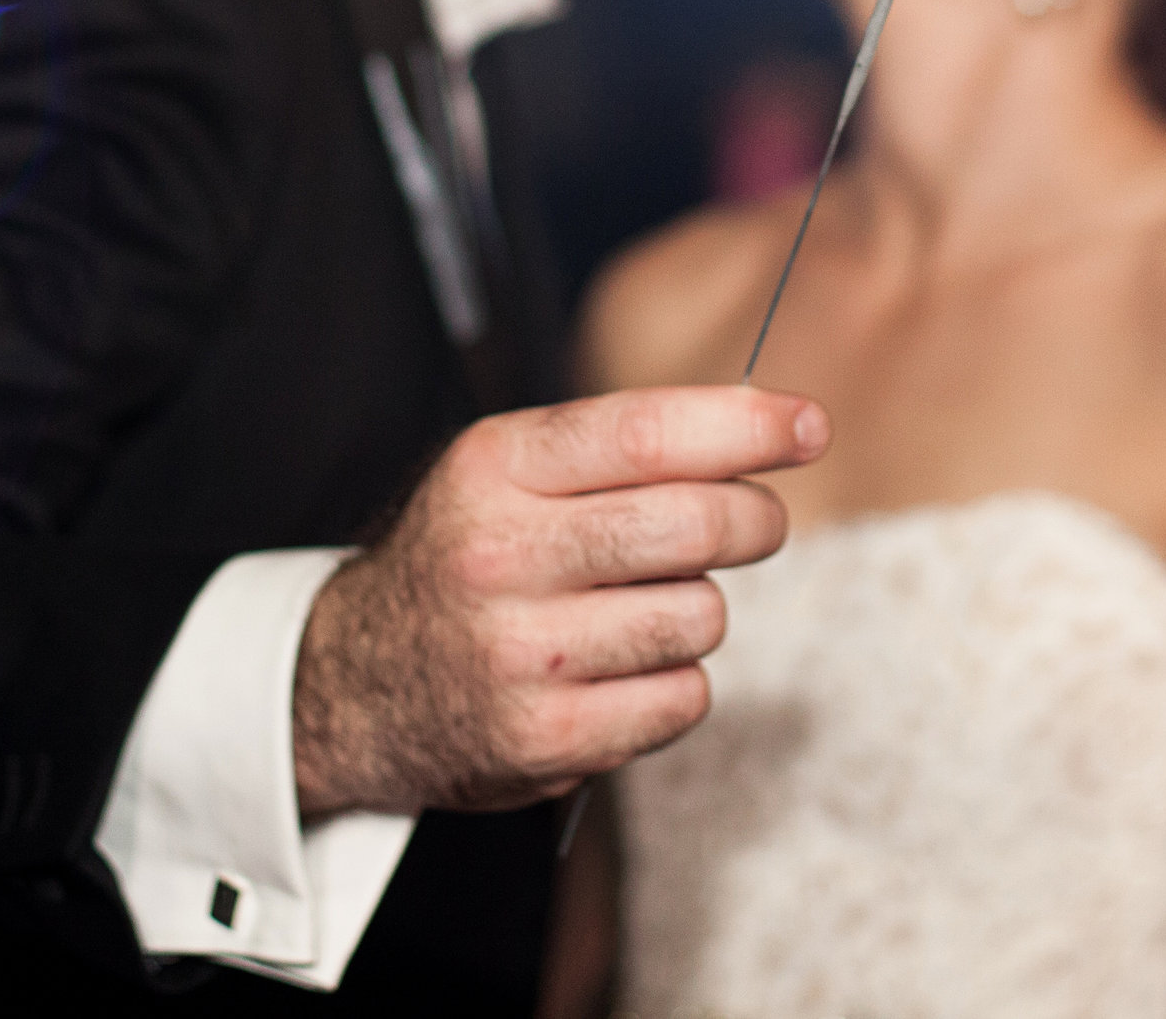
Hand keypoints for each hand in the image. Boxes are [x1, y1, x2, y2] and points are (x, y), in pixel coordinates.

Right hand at [291, 385, 827, 814]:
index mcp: (495, 468)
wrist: (356, 682)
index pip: (645, 434)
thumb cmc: (468, 555)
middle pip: (694, 524)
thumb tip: (773, 429)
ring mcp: (520, 654)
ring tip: (640, 608)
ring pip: (701, 617)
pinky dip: (675, 685)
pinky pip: (683, 699)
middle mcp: (499, 555)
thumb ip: (623, 446)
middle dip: (752, 518)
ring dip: (698, 611)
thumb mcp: (508, 470)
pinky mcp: (542, 738)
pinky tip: (622, 671)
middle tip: (752, 522)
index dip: (746, 427)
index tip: (809, 426)